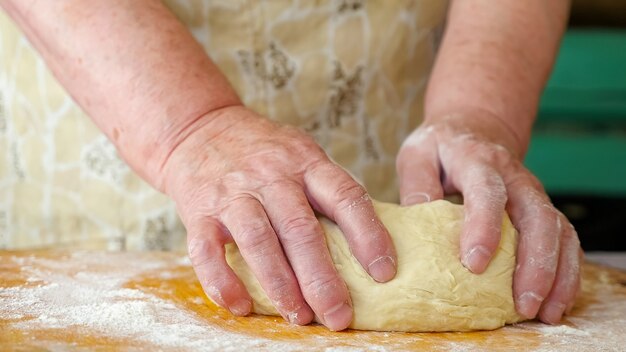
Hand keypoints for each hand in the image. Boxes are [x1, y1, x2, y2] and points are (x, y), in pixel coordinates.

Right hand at [161, 106, 396, 330]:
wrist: (198, 128)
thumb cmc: (261, 150)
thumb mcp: (301, 153)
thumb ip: (326, 188)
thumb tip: (366, 240)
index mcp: (306, 162)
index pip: (345, 196)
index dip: (368, 235)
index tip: (384, 272)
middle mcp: (271, 176)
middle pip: (301, 229)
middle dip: (322, 279)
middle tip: (338, 316)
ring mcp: (233, 194)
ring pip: (259, 241)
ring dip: (280, 285)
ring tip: (299, 316)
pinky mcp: (199, 211)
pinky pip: (207, 251)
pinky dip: (223, 282)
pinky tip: (241, 306)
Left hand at [396, 112, 581, 323]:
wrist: (474, 129)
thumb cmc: (440, 148)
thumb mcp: (417, 155)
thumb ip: (416, 184)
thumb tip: (414, 223)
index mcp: (478, 161)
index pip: (487, 191)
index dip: (484, 227)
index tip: (474, 263)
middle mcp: (515, 177)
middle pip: (538, 216)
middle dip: (534, 263)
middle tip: (522, 302)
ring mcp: (533, 194)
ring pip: (558, 231)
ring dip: (556, 274)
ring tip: (544, 312)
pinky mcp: (542, 210)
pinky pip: (565, 240)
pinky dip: (566, 272)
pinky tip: (555, 302)